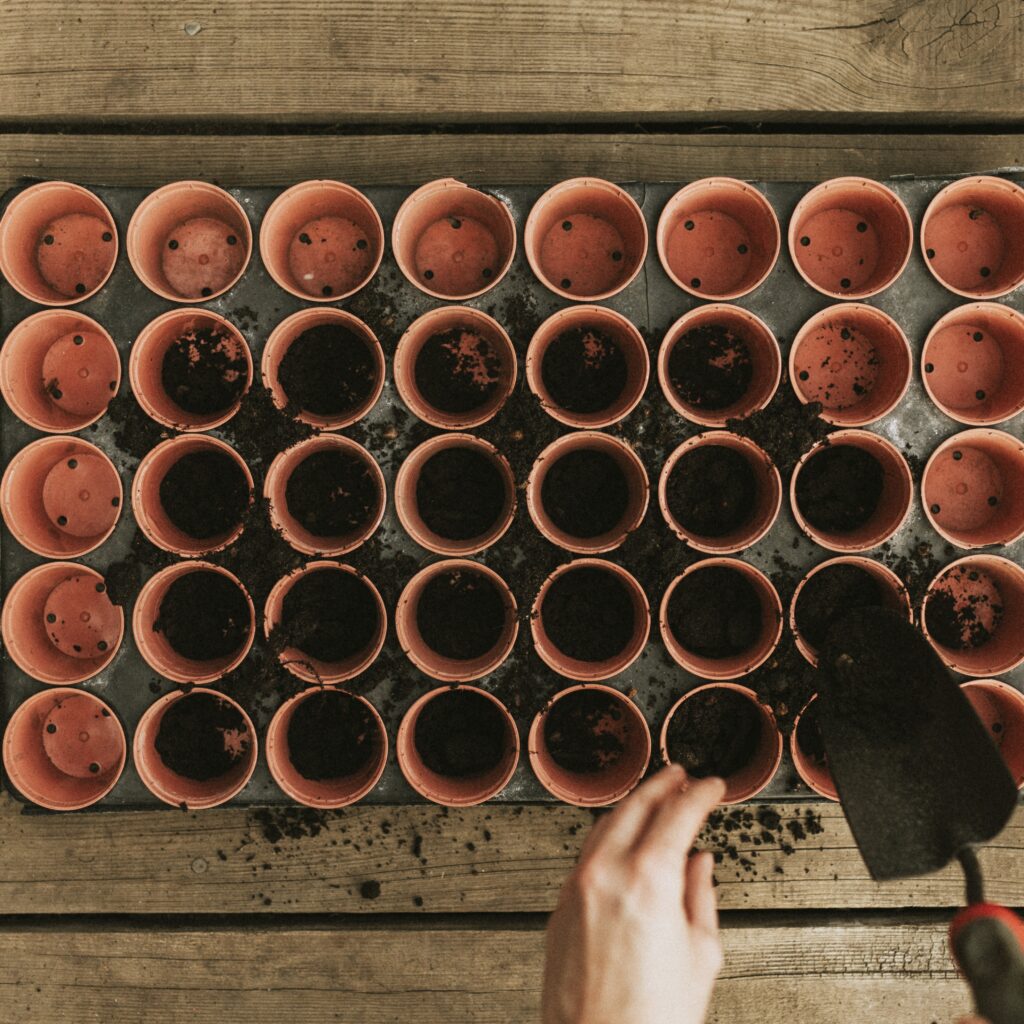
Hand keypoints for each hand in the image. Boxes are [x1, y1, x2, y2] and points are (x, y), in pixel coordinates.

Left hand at [542, 765, 726, 1023]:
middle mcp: (607, 873)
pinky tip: (623, 844)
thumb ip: (700, 898)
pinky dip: (609, 837)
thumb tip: (700, 864)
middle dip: (662, 785)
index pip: (678, 814)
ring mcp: (578, 887)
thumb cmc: (653, 1018)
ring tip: (653, 802)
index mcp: (649, 881)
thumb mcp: (700, 956)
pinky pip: (587, 855)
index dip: (700, 793)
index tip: (712, 786)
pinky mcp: (560, 907)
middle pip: (636, 806)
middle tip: (680, 777)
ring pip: (605, 825)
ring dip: (632, 806)